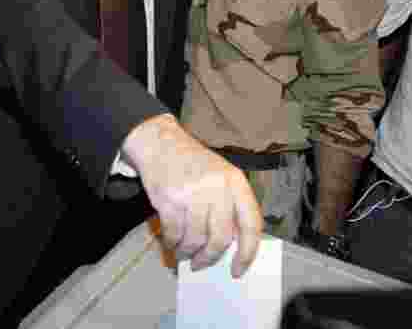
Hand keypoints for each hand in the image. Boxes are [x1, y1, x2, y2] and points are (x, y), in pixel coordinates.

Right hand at [122, 114, 262, 277]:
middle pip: (221, 237)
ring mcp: (192, 192)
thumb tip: (232, 245)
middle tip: (201, 263)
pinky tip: (171, 241)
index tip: (238, 268)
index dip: (247, 252)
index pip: (251, 223)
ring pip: (196, 238)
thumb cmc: (192, 163)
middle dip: (210, 256)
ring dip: (188, 251)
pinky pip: (174, 233)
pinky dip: (172, 242)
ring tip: (184, 252)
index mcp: (235, 181)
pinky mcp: (170, 198)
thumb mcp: (221, 176)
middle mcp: (217, 186)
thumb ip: (230, 205)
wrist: (160, 143)